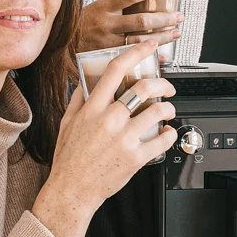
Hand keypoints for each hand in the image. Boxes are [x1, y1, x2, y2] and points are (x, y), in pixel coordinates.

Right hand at [34, 41, 176, 236]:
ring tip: (168, 111)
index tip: (149, 46)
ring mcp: (124, 139)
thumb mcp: (66, 123)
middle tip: (167, 87)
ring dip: (169, 108)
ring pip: (157, 112)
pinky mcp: (135, 158)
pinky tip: (167, 132)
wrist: (72, 190)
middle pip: (143, 88)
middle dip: (162, 83)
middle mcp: (109, 120)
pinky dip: (170, 134)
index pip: (115, 70)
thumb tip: (86, 81)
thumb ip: (78, 100)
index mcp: (92, 108)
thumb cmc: (69, 158)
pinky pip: (162, 140)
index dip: (135, 53)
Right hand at [78, 0, 183, 56]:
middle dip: (164, 18)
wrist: (61, 45)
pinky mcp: (108, 58)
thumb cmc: (83, 24)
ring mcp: (107, 43)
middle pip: (141, 20)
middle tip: (179, 16)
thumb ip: (118, 6)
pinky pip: (133, 58)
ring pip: (140, 41)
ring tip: (176, 33)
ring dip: (162, 37)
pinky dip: (150, 58)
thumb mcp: (97, 8)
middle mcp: (106, 25)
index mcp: (103, 7)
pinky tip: (163, 55)